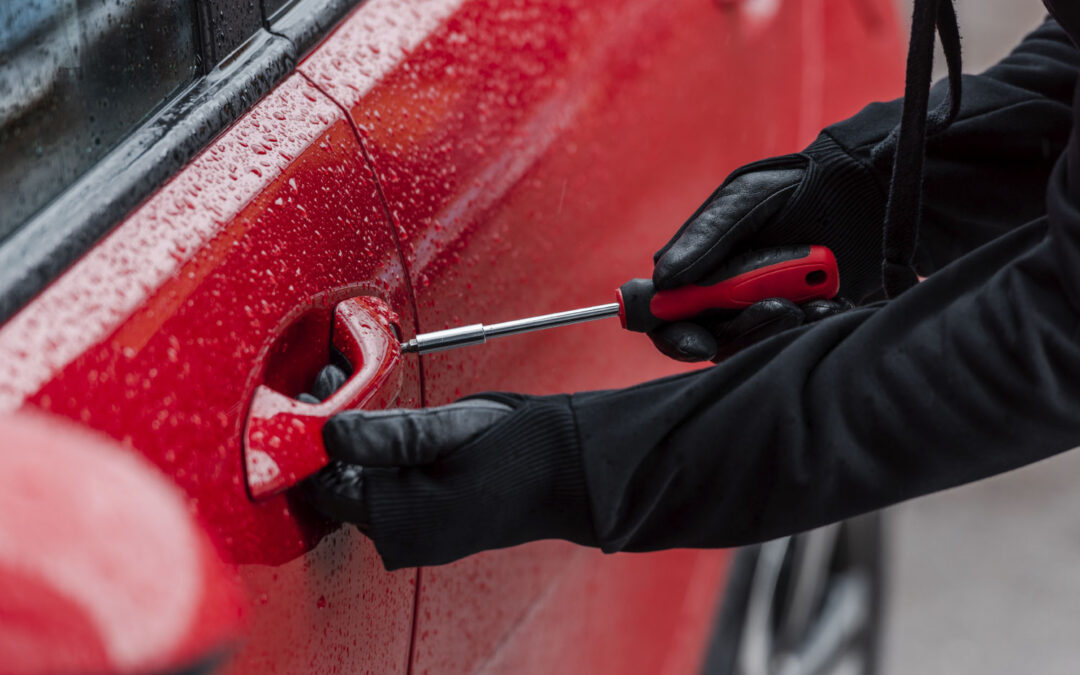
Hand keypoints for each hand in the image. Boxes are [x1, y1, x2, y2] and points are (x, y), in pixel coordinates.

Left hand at [301, 366, 591, 569]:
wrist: (576, 471)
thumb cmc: (526, 451)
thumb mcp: (452, 430)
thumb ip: (387, 435)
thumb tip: (330, 433)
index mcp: (406, 521)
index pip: (325, 486)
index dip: (310, 439)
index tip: (309, 395)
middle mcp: (406, 537)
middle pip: (338, 485)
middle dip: (328, 433)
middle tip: (330, 379)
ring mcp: (418, 533)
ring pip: (359, 484)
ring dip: (348, 440)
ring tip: (350, 388)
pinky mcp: (430, 520)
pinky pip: (382, 488)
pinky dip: (372, 453)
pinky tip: (379, 420)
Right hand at [651, 134, 885, 361]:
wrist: (864, 189)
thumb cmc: (795, 187)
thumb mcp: (744, 201)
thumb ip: (704, 238)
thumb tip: (663, 278)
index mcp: (699, 269)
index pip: (669, 317)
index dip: (675, 335)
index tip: (698, 342)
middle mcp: (725, 295)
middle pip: (713, 338)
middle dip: (744, 330)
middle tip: (780, 308)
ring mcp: (762, 308)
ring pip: (754, 343)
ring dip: (781, 326)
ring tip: (813, 300)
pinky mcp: (800, 317)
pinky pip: (795, 339)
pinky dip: (811, 325)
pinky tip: (829, 302)